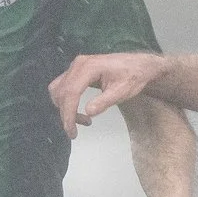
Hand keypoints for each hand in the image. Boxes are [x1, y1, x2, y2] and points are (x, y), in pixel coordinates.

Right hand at [49, 52, 170, 133]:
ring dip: (64, 108)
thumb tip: (88, 112)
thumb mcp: (122, 92)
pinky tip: (78, 111)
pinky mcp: (76, 72)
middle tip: (75, 131)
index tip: (71, 131)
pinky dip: (65, 101)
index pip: (71, 92)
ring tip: (82, 120)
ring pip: (58, 90)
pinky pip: (62, 87)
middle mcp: (78, 65)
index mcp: (89, 67)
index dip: (69, 113)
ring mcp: (76, 67)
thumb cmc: (133, 77)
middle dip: (66, 114)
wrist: (139, 65)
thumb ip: (105, 101)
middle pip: (62, 92)